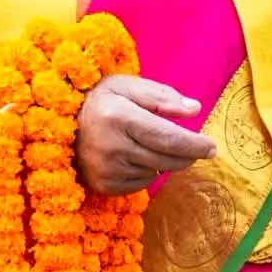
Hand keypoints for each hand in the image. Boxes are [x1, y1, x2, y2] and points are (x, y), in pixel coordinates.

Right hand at [75, 76, 216, 196]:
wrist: (59, 122)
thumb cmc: (100, 99)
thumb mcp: (129, 86)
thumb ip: (163, 97)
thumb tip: (195, 109)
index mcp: (119, 117)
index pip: (169, 139)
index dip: (195, 145)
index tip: (212, 147)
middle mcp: (111, 146)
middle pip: (167, 160)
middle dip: (188, 155)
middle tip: (198, 149)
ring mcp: (105, 169)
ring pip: (156, 172)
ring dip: (164, 161)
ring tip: (149, 143)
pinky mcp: (103, 185)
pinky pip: (140, 184)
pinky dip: (146, 171)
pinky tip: (134, 156)